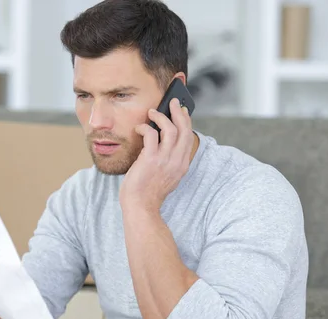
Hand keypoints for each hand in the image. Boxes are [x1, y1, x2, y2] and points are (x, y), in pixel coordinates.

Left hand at [120, 97, 193, 212]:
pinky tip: (139, 128)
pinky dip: (145, 127)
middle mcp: (177, 161)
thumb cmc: (148, 192)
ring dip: (160, 116)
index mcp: (182, 165)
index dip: (186, 121)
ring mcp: (165, 160)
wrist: (141, 207)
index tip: (182, 111)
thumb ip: (167, 160)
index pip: (189, 137)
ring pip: (170, 128)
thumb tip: (160, 140)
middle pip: (184, 129)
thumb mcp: (165, 175)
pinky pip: (151, 134)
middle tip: (172, 102)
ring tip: (152, 112)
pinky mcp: (150, 159)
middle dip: (178, 112)